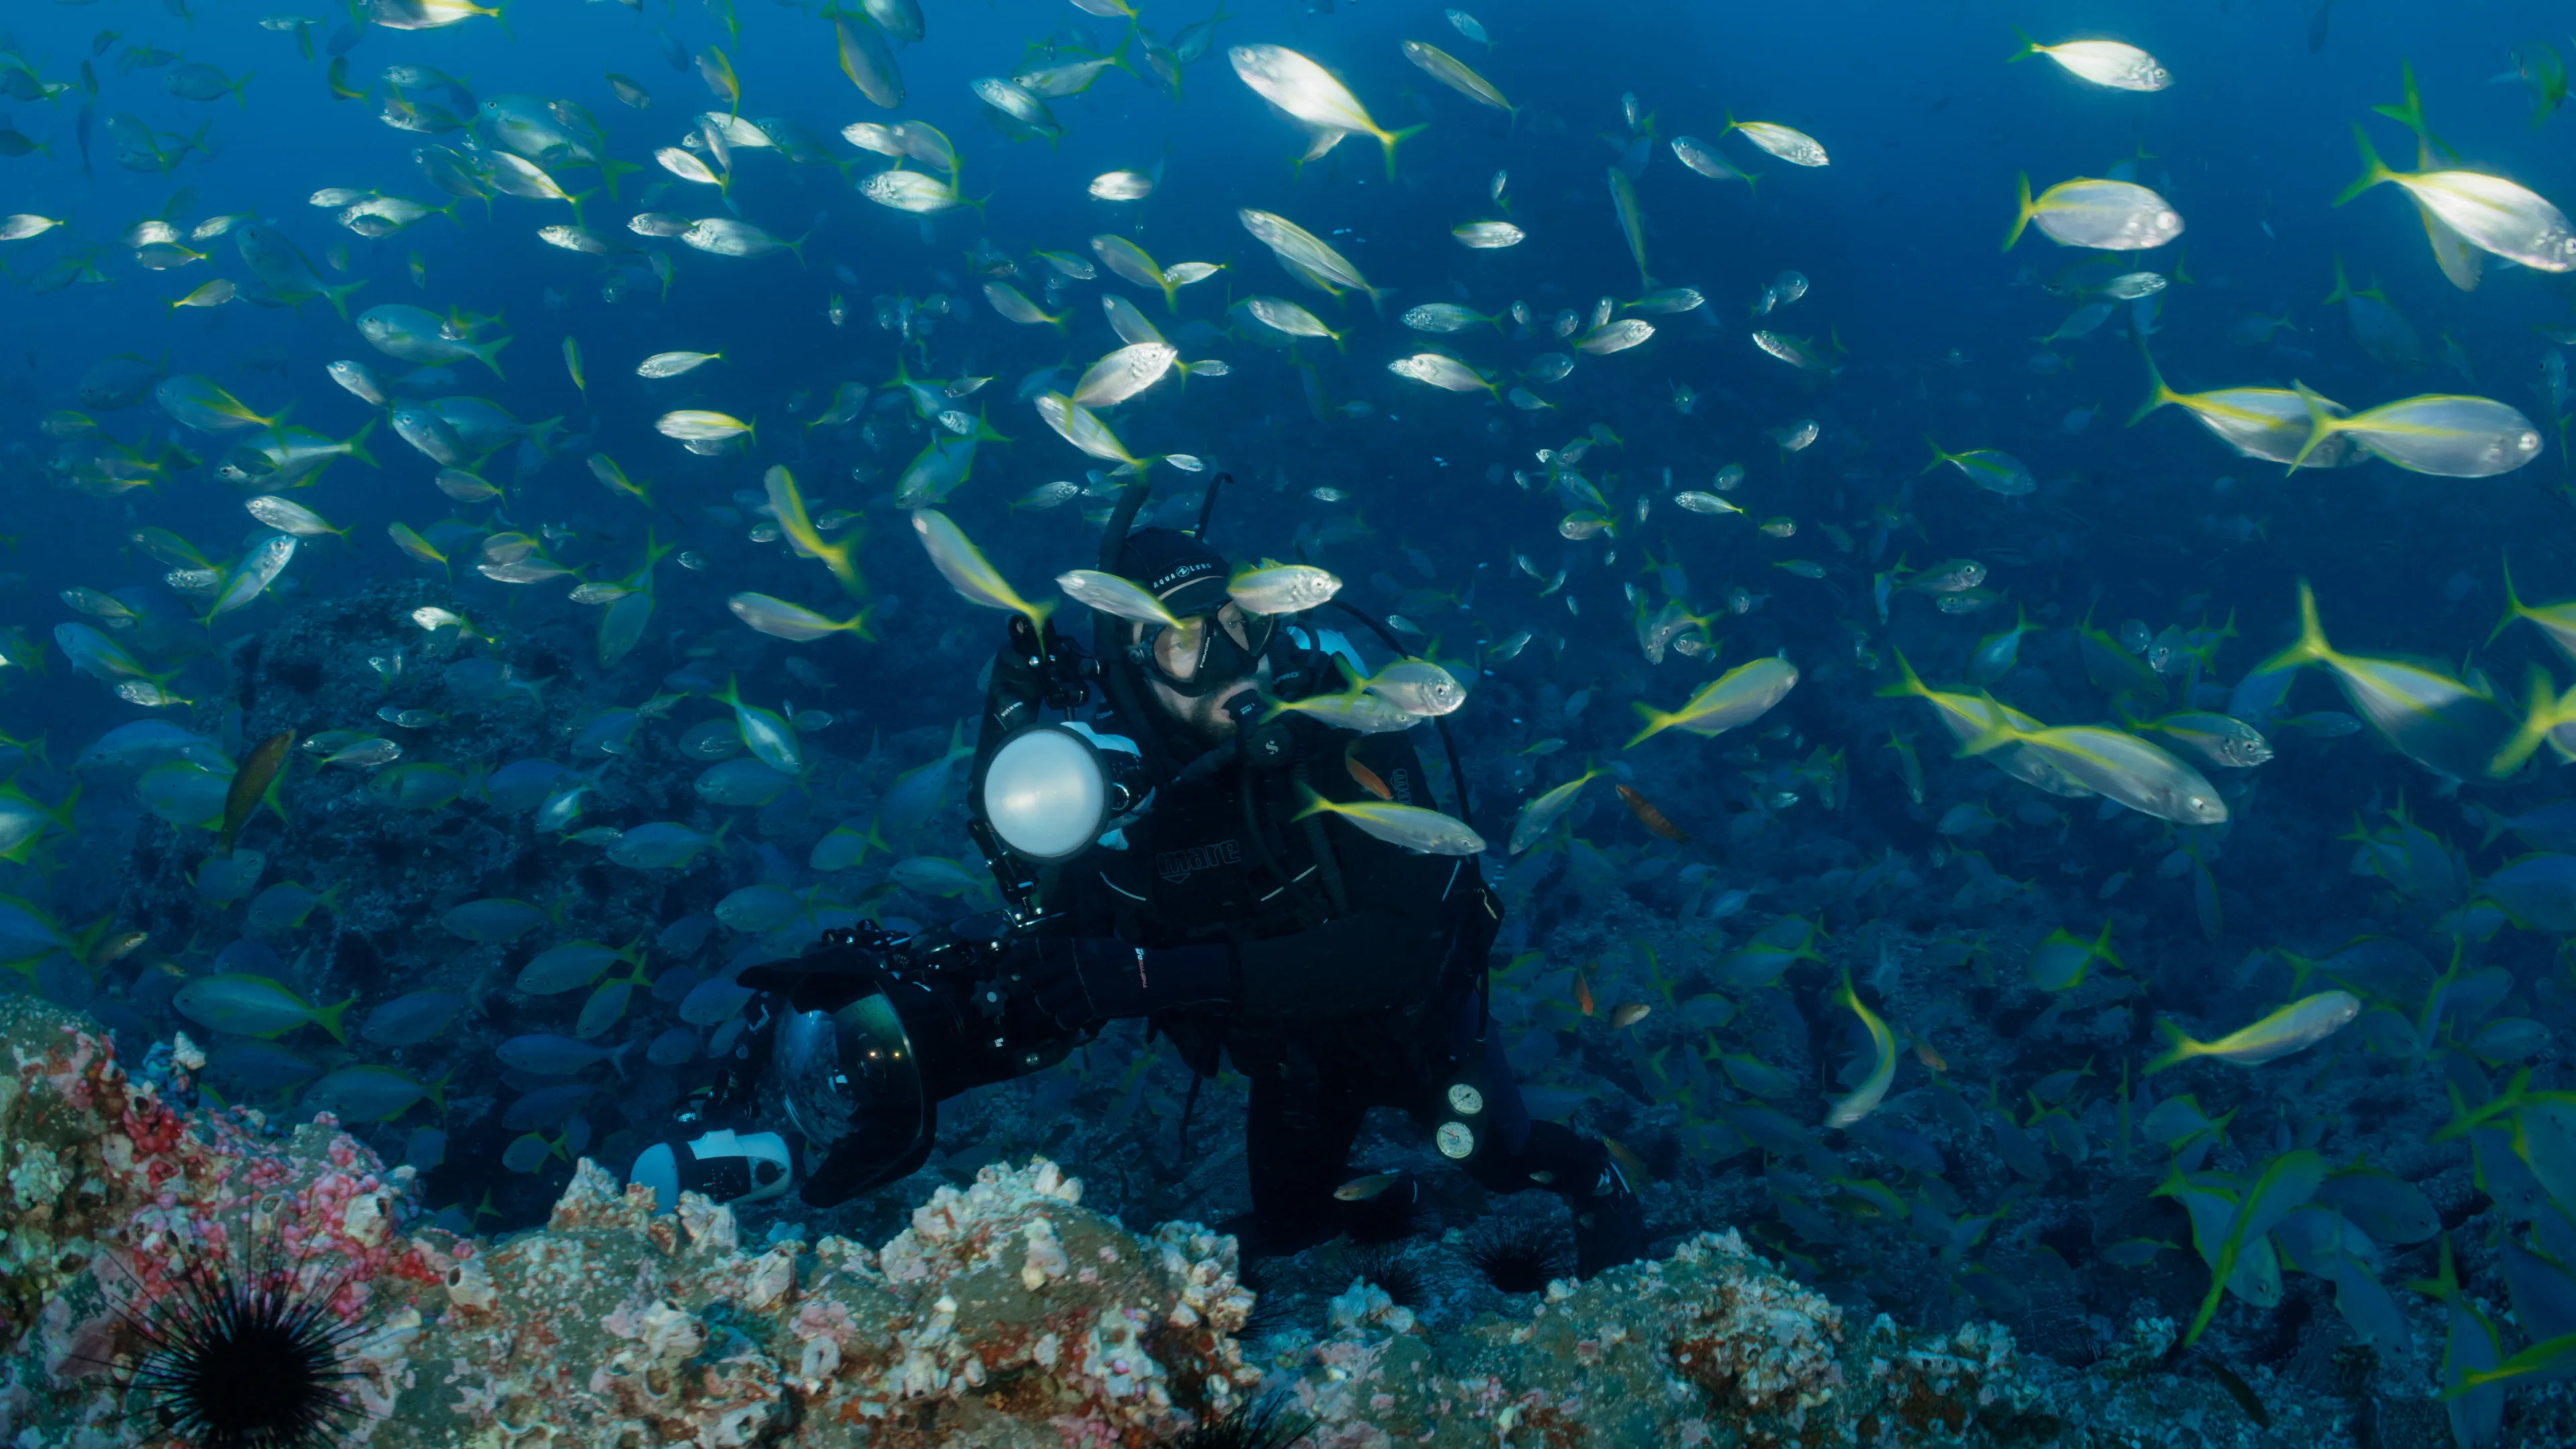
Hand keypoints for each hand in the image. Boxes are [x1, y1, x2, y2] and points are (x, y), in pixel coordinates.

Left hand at [1018, 936, 1232, 1027]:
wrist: (1155, 974)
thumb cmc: (1131, 959)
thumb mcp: (1100, 948)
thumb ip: (1077, 955)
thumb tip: (1056, 964)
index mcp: (1074, 945)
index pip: (1034, 948)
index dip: (1014, 958)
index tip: (1005, 968)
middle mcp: (1072, 964)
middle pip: (1034, 978)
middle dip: (1025, 991)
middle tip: (1022, 1000)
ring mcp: (1080, 986)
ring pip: (1045, 1001)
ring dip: (1041, 1011)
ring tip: (1040, 1019)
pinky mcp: (1090, 1006)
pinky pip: (1065, 1018)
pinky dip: (1063, 1024)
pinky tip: (1067, 1025)